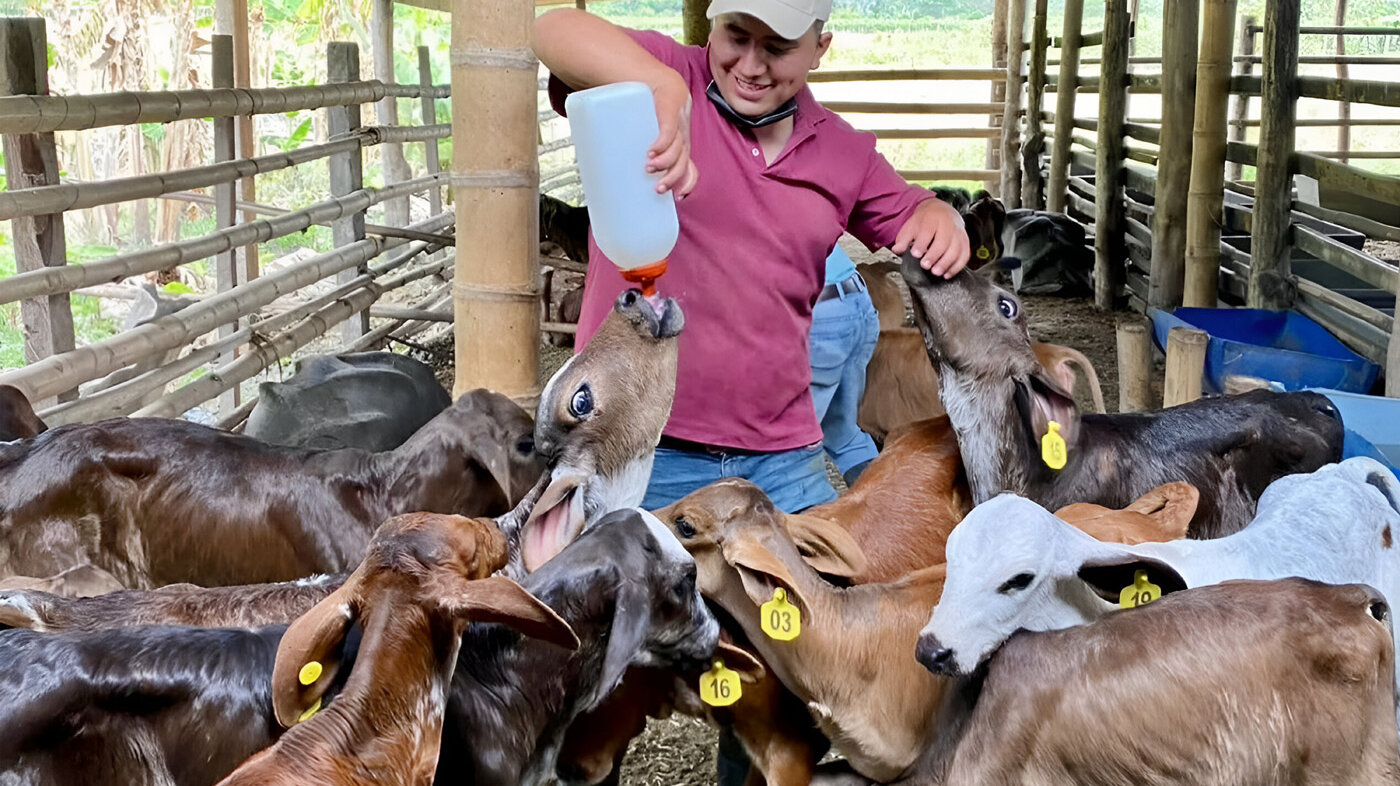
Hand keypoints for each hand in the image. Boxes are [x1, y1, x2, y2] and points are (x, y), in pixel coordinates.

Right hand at [646, 73, 699, 198]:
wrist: (648, 74)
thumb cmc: (644, 105)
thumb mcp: (646, 130)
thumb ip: (641, 149)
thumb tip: (614, 172)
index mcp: (679, 141)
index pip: (690, 165)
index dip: (688, 182)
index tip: (678, 198)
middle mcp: (682, 132)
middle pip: (683, 159)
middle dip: (672, 177)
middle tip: (658, 188)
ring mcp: (679, 119)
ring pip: (678, 146)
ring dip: (665, 161)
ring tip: (649, 167)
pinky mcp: (669, 107)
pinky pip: (669, 129)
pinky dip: (662, 143)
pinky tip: (652, 151)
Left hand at [891, 197, 969, 277]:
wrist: (942, 212)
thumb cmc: (925, 222)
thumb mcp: (911, 226)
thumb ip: (903, 239)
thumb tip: (897, 250)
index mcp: (932, 218)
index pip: (928, 230)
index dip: (922, 243)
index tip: (915, 254)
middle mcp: (948, 225)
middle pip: (944, 241)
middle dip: (934, 255)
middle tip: (925, 266)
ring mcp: (959, 233)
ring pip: (956, 249)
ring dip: (946, 263)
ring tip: (936, 272)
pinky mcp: (965, 242)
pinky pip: (964, 255)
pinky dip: (956, 266)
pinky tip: (947, 274)